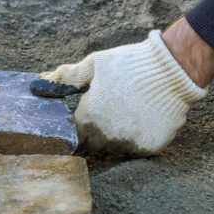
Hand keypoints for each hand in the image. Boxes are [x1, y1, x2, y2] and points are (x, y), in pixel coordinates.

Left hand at [31, 29, 208, 154]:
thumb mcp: (95, 64)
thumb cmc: (130, 64)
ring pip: (115, 149)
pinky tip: (144, 121)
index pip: (75, 134)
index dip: (81, 125)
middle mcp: (106, 135)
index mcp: (88, 117)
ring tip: (127, 116)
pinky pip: (137, 149)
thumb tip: (40, 80)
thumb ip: (67, 76)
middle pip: (94, 145)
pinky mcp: (149, 148)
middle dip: (97, 133)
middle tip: (109, 116)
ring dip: (116, 138)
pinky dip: (138, 139)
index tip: (89, 117)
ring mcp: (128, 143)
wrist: (172, 70)